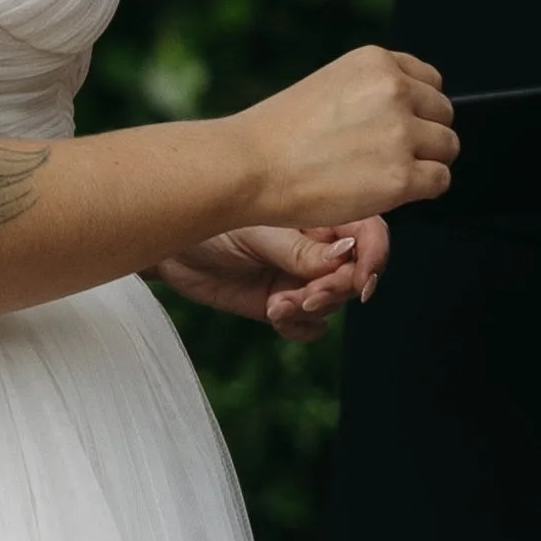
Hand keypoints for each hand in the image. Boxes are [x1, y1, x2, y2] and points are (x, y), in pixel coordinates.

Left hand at [155, 218, 389, 341]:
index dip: (372, 257)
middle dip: (336, 289)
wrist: (167, 247)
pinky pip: (309, 326)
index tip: (362, 281)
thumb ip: (303, 249)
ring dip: (311, 309)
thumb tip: (351, 253)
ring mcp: (298, 275)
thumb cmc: (209, 221)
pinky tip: (273, 315)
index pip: (366, 233)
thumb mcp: (259, 232)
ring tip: (277, 304)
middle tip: (307, 296)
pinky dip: (299, 327)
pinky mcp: (280, 303)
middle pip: (353, 274)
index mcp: (316, 214)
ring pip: (332, 303)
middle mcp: (314, 245)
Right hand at [240, 46, 458, 225]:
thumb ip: (375, 91)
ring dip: (426, 163)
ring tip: (386, 172)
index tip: (399, 126)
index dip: (417, 109)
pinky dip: (422, 189)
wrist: (252, 166)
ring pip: (447, 148)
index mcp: (377, 61)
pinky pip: (440, 181)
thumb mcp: (332, 84)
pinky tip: (390, 190)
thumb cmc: (281, 133)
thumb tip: (412, 112)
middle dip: (424, 135)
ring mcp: (400, 133)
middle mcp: (395, 90)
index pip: (431, 81)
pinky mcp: (401, 177)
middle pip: (443, 114)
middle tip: (388, 155)